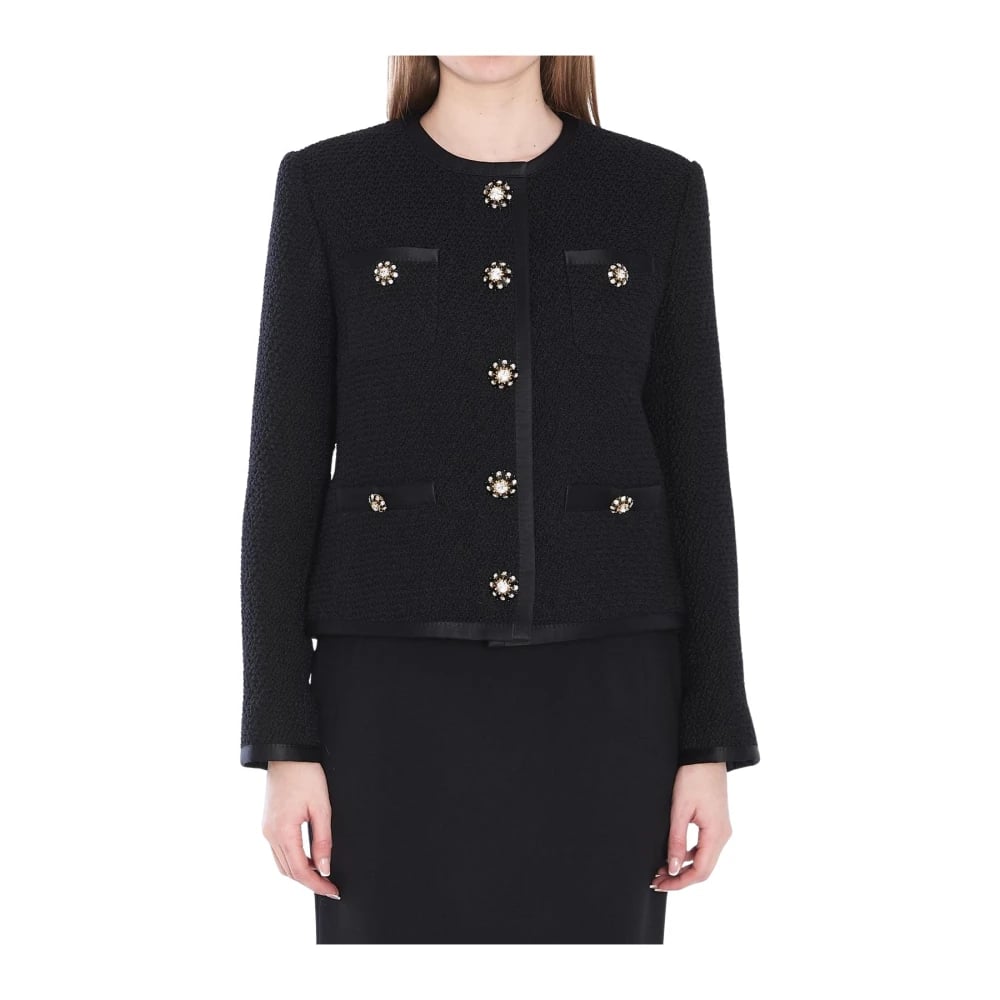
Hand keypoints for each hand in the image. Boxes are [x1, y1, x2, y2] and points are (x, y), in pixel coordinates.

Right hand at [261, 761, 340, 898]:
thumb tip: (324, 869)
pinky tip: (309, 857)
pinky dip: (293, 859)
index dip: (317, 885)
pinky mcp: (268, 823)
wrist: (287, 754)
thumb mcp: (321, 807)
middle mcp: (270, 834)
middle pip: (289, 871)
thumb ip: (323, 840)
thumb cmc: (306, 775)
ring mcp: (266, 829)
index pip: (300, 871)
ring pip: (282, 863)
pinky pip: (279, 851)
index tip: (333, 892)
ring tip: (321, 874)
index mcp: (283, 831)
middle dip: (309, 882)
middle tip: (330, 887)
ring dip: (300, 873)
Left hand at [650, 761, 730, 890]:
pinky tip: (672, 854)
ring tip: (660, 870)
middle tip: (656, 881)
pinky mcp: (716, 824)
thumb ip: (676, 840)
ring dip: (683, 867)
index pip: (700, 871)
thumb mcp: (680, 809)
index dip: (680, 882)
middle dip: (680, 878)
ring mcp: (721, 830)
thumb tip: (672, 868)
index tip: (660, 885)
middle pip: (703, 869)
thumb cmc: (693, 777)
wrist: (707, 756)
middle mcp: (723, 836)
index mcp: (716, 834)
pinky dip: (688, 855)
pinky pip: (704, 847)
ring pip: (703, 859)